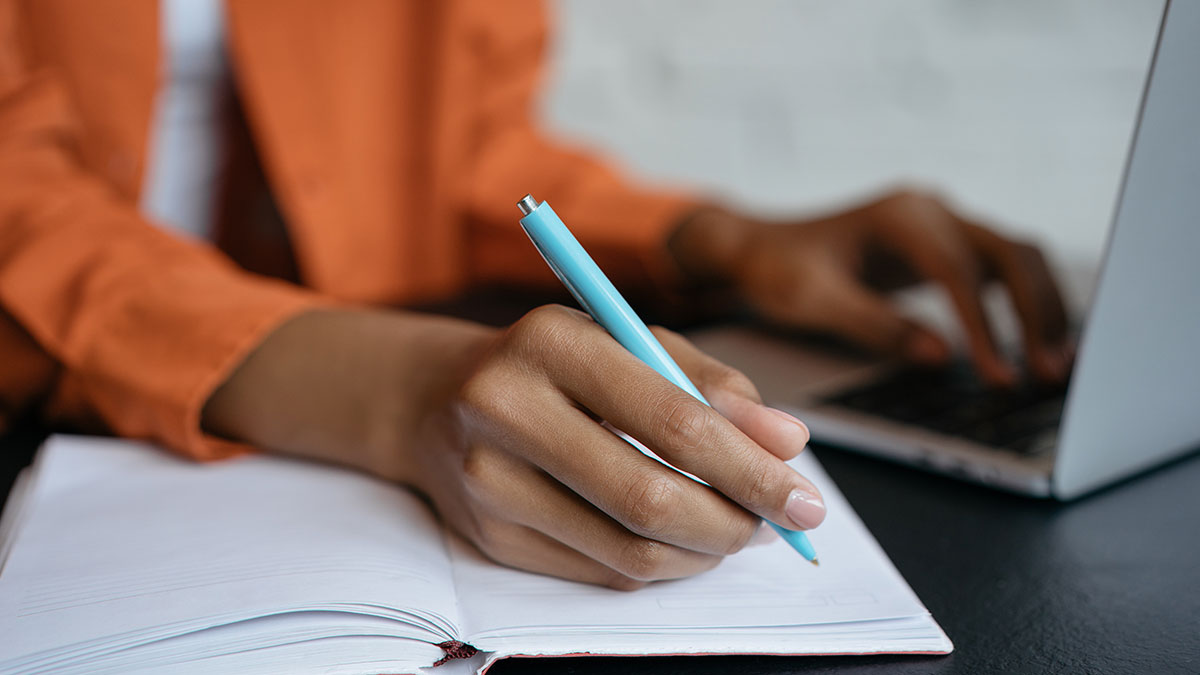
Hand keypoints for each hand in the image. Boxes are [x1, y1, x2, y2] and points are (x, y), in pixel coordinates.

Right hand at [203, 307, 821, 588]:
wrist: (435, 397)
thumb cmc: (552, 362)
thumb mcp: (628, 340)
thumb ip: (710, 382)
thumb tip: (786, 442)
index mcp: (552, 342)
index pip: (672, 420)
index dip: (752, 468)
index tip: (805, 495)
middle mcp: (506, 410)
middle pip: (649, 497)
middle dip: (736, 522)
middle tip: (779, 525)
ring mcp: (488, 482)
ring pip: (628, 549)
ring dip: (704, 552)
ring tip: (737, 530)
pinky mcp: (488, 537)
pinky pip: (600, 571)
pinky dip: (660, 565)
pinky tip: (682, 542)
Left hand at [668, 188, 1071, 384]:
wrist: (760, 248)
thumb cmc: (778, 269)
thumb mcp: (812, 300)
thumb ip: (874, 325)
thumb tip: (939, 356)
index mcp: (900, 216)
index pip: (957, 269)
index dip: (983, 324)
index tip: (997, 373)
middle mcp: (931, 210)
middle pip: (1011, 252)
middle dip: (1036, 313)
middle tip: (1050, 373)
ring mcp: (943, 225)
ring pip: (1018, 257)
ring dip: (1043, 308)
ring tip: (1056, 366)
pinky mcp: (947, 248)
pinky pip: (1002, 271)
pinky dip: (1026, 306)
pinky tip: (1037, 347)